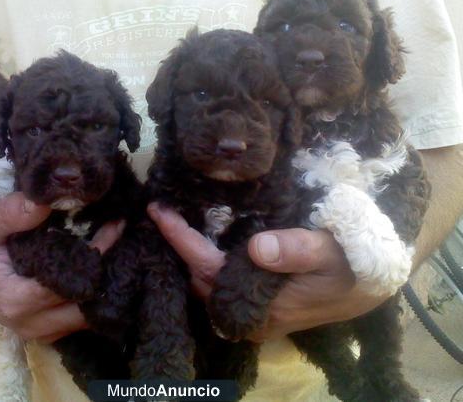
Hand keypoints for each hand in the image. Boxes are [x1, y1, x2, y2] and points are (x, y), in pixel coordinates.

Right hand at [0, 192, 123, 342]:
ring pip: (85, 318)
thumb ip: (11, 213)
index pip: (71, 280)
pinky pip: (76, 321)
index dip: (97, 253)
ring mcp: (38, 332)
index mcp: (17, 300)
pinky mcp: (44, 331)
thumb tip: (45, 201)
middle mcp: (31, 323)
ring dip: (102, 287)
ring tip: (117, 252)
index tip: (115, 226)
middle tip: (121, 238)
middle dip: (106, 273)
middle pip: (85, 306)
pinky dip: (91, 298)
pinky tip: (100, 270)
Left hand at [147, 203, 388, 340]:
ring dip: (188, 256)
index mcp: (262, 306)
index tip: (157, 211)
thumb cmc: (351, 264)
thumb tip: (257, 248)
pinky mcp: (257, 309)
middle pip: (200, 280)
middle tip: (160, 211)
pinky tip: (199, 241)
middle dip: (176, 247)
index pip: (208, 268)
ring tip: (171, 223)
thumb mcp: (329, 252)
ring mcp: (252, 316)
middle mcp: (250, 317)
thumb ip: (296, 250)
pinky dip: (204, 263)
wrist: (371, 286)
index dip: (181, 239)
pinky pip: (219, 287)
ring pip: (206, 286)